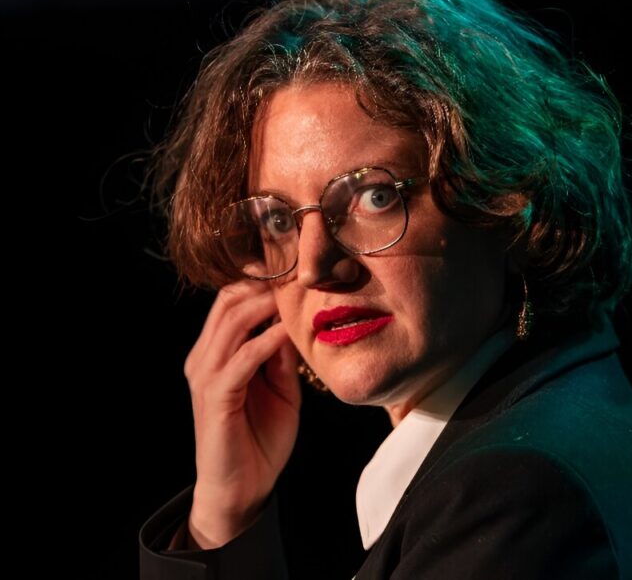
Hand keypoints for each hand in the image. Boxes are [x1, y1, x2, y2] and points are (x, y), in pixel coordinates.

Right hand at [181, 279, 301, 548]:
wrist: (242, 488)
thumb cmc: (261, 438)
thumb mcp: (281, 387)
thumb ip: (284, 356)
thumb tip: (297, 322)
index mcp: (215, 352)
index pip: (232, 300)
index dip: (262, 281)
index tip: (297, 269)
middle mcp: (204, 357)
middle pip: (229, 300)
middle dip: (264, 284)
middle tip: (300, 273)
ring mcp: (206, 375)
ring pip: (232, 321)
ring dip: (267, 304)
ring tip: (297, 293)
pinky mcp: (216, 396)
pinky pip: (241, 358)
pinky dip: (267, 340)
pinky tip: (289, 332)